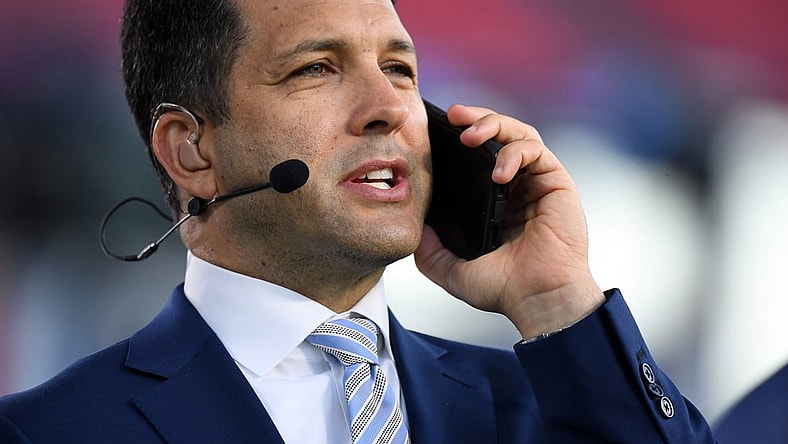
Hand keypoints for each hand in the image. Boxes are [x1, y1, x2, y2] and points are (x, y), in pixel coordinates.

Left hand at [414, 104, 603, 338]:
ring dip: (495, 125)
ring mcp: (538, 183)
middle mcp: (518, 187)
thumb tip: (415, 227)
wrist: (538, 300)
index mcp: (496, 201)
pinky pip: (537, 151)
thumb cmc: (504, 290)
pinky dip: (515, 153)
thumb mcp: (452, 270)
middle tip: (455, 115)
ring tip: (471, 135)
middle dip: (477, 119)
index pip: (479, 156)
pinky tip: (499, 172)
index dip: (461, 138)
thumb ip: (430, 251)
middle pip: (500, 136)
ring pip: (519, 134)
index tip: (436, 130)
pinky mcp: (557, 183)